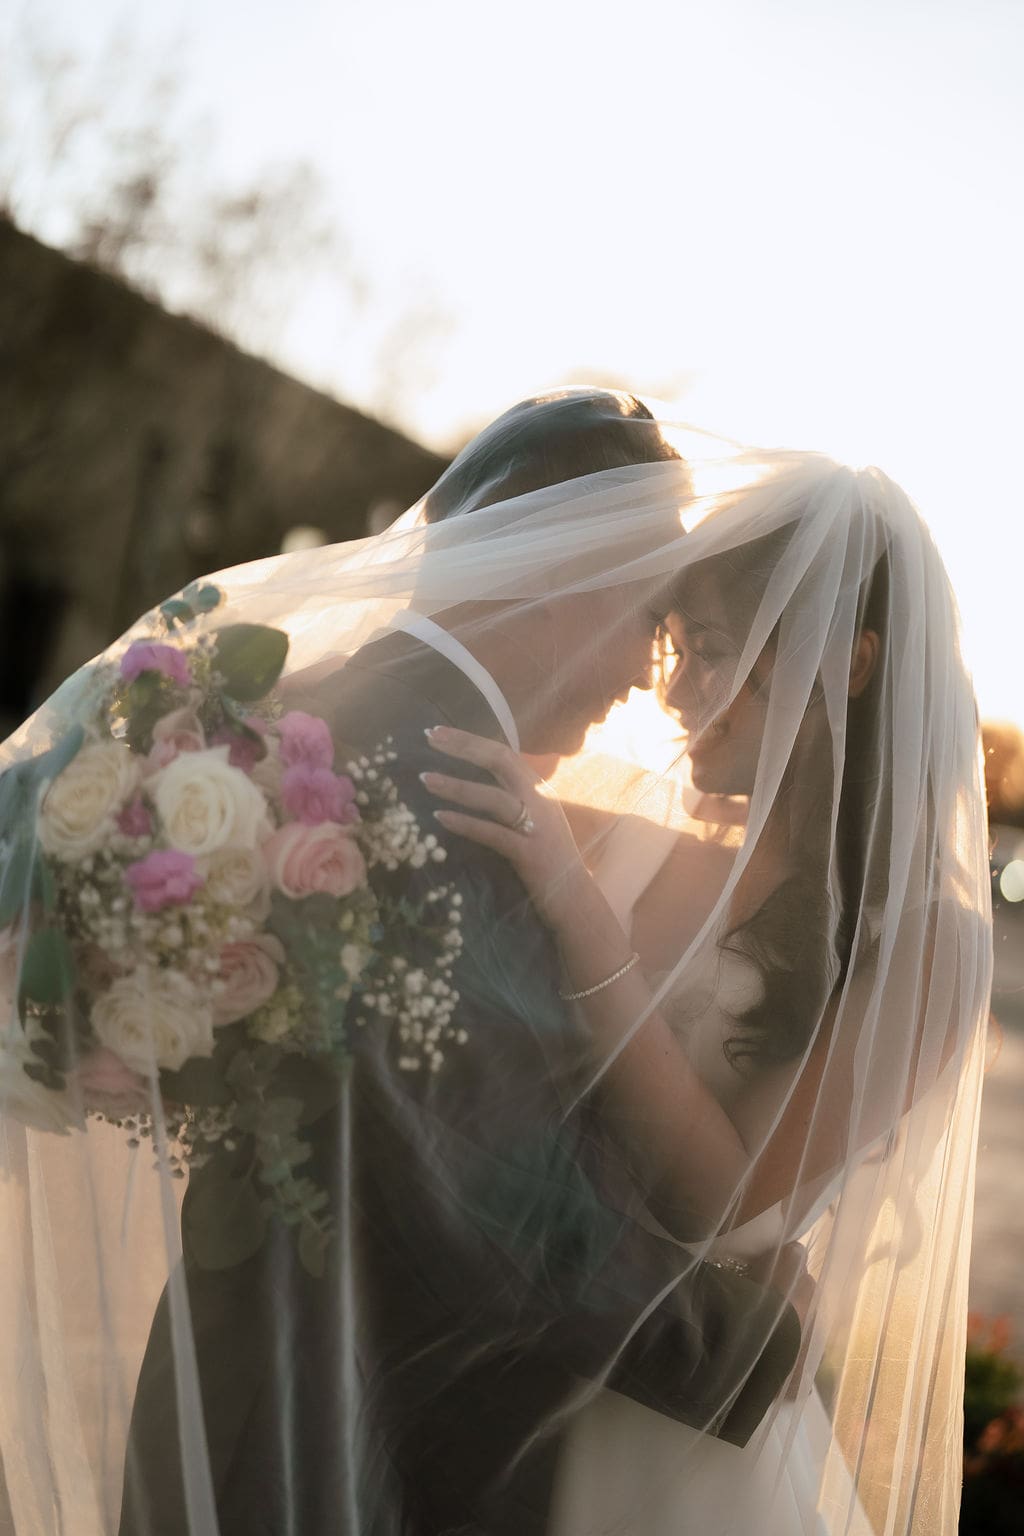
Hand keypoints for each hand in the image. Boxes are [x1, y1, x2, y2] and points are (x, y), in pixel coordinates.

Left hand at [420, 725, 592, 929]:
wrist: (574, 897)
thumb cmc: (547, 858)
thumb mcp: (533, 818)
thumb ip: (512, 798)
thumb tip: (475, 782)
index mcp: (538, 788)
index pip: (503, 753)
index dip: (470, 740)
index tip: (438, 733)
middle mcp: (540, 799)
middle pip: (500, 762)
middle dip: (464, 747)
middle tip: (430, 738)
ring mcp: (537, 825)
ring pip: (494, 798)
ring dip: (458, 786)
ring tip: (426, 780)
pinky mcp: (529, 852)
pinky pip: (493, 834)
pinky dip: (466, 824)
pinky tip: (440, 818)